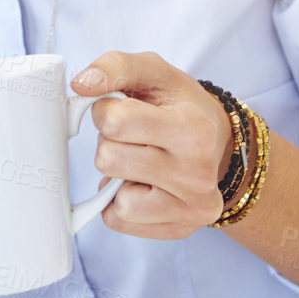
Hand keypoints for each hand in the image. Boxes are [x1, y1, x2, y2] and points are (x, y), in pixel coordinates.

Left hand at [71, 51, 234, 238]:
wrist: (218, 141)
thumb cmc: (179, 104)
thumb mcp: (154, 72)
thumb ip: (115, 67)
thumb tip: (80, 85)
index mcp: (193, 130)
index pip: (115, 122)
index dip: (106, 111)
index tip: (123, 109)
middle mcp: (197, 175)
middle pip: (109, 160)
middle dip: (111, 143)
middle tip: (135, 137)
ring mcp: (192, 208)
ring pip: (115, 199)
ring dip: (116, 176)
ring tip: (140, 160)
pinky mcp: (180, 230)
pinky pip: (118, 221)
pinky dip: (120, 202)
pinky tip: (143, 184)